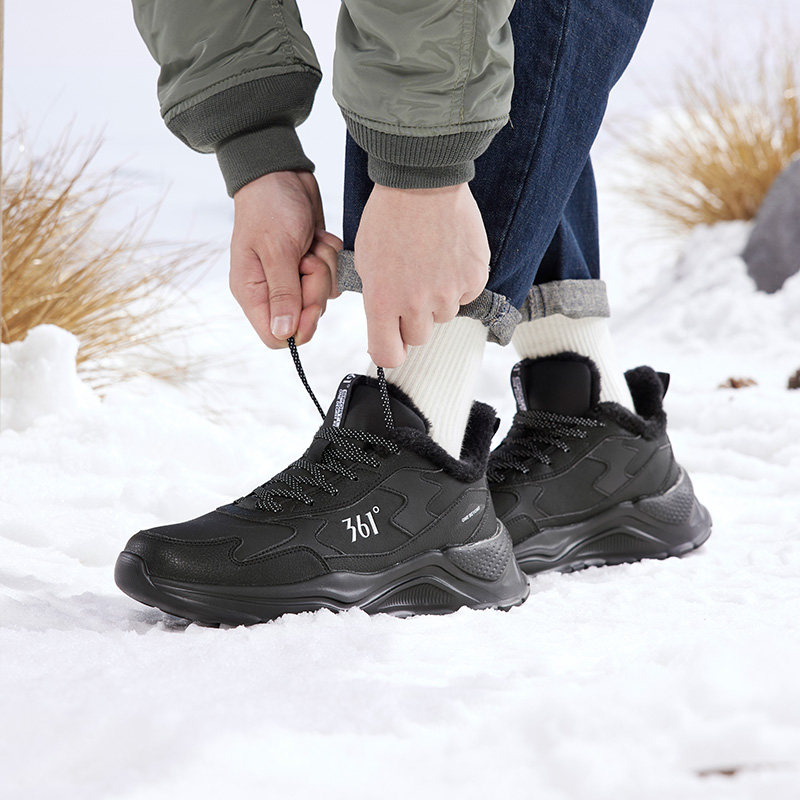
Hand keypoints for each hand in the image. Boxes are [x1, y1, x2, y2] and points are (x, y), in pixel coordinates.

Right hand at [229, 170, 341, 347]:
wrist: (282, 173)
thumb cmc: (270, 207)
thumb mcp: (277, 250)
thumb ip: (283, 294)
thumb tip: (283, 335)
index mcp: (252, 292)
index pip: (275, 336)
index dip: (299, 326)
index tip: (309, 301)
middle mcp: (271, 290)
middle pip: (305, 317)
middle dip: (315, 287)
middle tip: (308, 259)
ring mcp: (292, 279)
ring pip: (323, 296)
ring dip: (324, 267)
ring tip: (309, 242)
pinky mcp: (310, 266)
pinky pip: (332, 277)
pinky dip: (329, 256)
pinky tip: (316, 238)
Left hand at [354, 183, 488, 366]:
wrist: (422, 182)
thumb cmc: (388, 217)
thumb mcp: (367, 262)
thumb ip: (377, 300)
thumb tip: (385, 328)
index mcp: (383, 302)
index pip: (389, 356)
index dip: (391, 351)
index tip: (392, 341)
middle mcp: (416, 304)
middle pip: (419, 337)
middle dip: (413, 319)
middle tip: (410, 286)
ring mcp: (448, 293)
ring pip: (443, 315)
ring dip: (437, 298)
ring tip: (429, 262)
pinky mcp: (474, 279)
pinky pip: (466, 295)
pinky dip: (458, 282)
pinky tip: (448, 255)